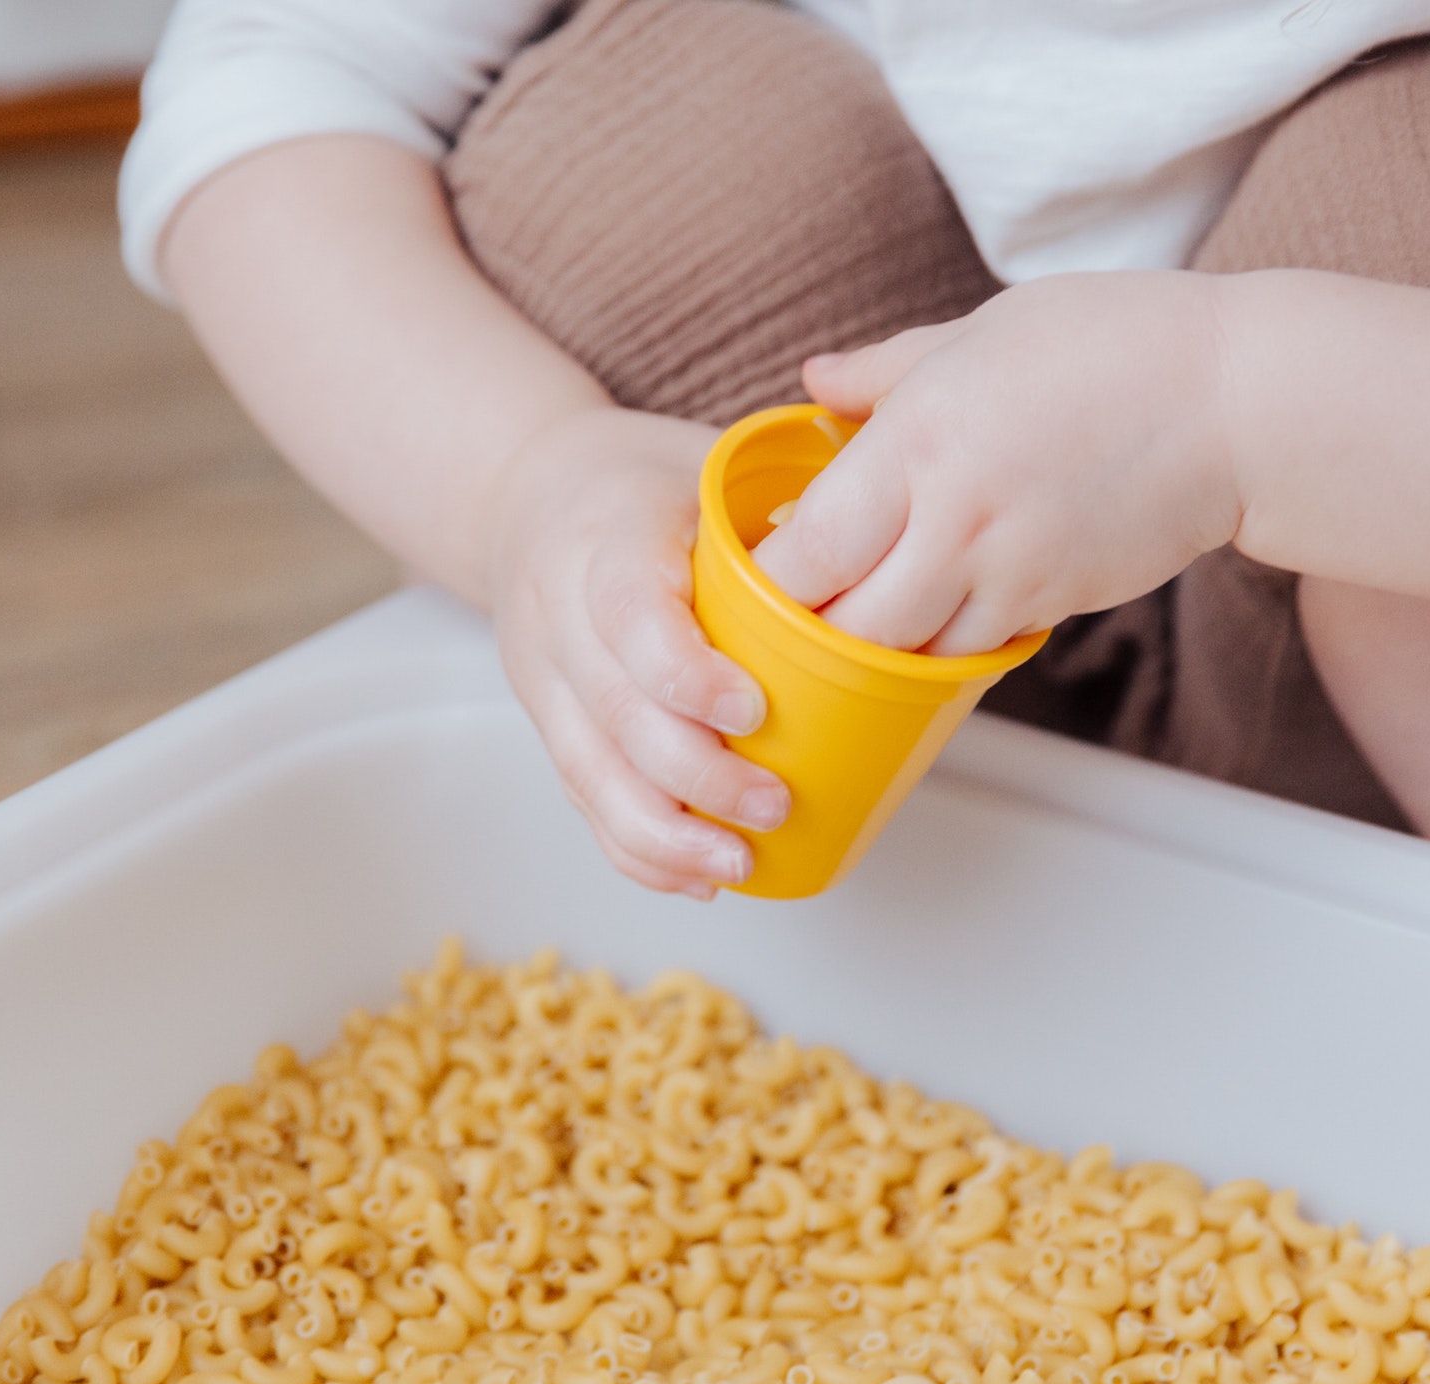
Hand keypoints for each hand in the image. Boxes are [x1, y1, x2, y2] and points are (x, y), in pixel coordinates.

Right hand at [481, 406, 790, 898]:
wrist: (530, 494)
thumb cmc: (642, 483)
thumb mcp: (706, 464)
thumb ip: (786, 507)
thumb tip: (899, 554)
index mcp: (607, 539)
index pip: (631, 615)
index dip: (685, 674)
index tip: (752, 712)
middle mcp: (559, 612)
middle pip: (615, 712)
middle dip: (696, 776)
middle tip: (773, 806)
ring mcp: (545, 676)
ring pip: (590, 772)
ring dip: (666, 833)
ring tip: (737, 862)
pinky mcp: (547, 723)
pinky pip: (583, 798)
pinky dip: (637, 848)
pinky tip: (695, 873)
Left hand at [754, 272, 1243, 653]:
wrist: (1235, 403)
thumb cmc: (1112, 344)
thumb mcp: (981, 331)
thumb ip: (884, 371)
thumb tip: (814, 382)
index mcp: (918, 438)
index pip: (810, 548)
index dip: (766, 580)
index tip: (750, 572)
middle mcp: (954, 519)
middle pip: (847, 628)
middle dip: (808, 635)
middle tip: (789, 618)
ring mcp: (1007, 573)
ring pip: (907, 658)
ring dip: (873, 653)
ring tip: (853, 626)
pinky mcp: (1052, 604)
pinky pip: (972, 653)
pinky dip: (940, 648)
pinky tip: (931, 619)